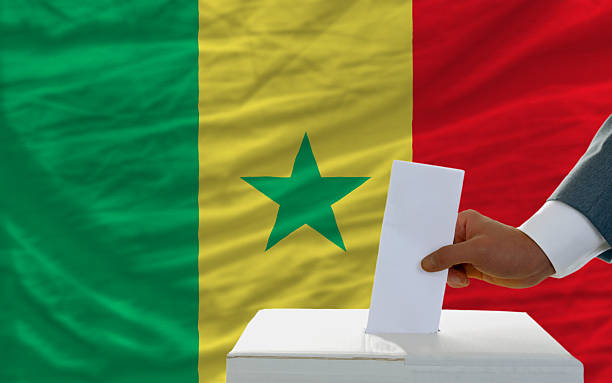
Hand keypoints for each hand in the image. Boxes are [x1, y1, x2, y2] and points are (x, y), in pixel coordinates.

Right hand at [421, 209, 554, 287]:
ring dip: (449, 274)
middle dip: (437, 262)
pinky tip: (463, 281)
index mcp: (462, 222)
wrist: (537, 263)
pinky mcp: (473, 266)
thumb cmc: (511, 249)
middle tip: (437, 272)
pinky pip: (455, 273)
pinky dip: (455, 279)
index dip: (426, 245)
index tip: (417, 256)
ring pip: (446, 264)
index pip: (436, 232)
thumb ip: (448, 256)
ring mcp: (468, 251)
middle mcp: (463, 235)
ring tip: (461, 278)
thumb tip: (426, 263)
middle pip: (438, 250)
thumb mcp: (476, 251)